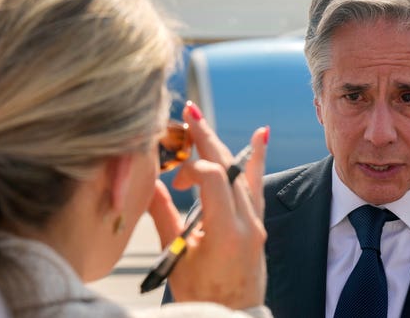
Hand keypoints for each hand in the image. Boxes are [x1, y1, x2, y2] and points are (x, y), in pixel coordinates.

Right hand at [148, 101, 268, 308]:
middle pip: (229, 166)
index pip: (214, 178)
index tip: (173, 181)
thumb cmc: (203, 296)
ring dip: (220, 144)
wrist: (234, 317)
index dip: (190, 168)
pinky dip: (255, 158)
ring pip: (241, 171)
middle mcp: (247, 222)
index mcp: (226, 232)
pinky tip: (261, 135)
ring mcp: (256, 221)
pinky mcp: (256, 222)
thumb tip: (148, 185)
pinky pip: (256, 184)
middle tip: (188, 111)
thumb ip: (164, 218)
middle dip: (205, 137)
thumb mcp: (177, 259)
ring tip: (202, 119)